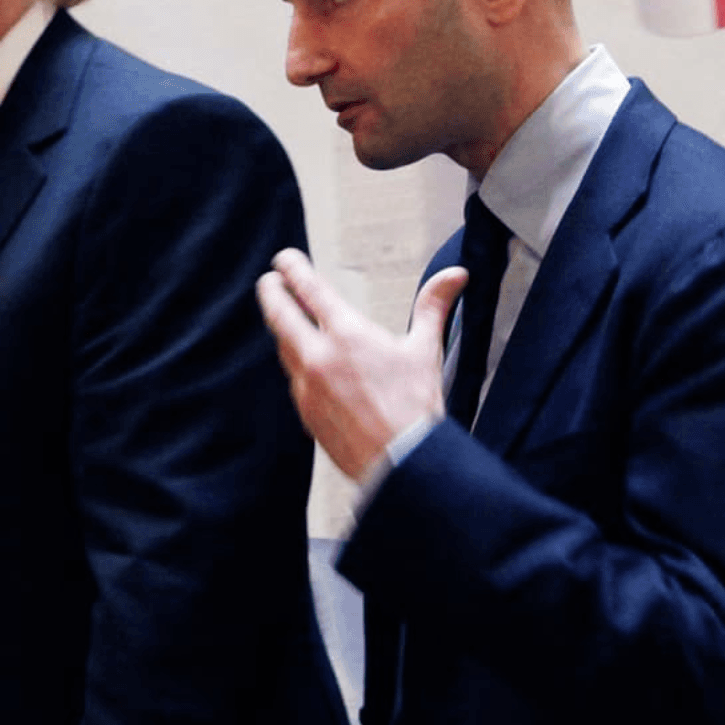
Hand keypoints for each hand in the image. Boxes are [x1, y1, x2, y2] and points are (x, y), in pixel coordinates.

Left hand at [256, 248, 467, 483]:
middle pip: (280, 315)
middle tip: (270, 282)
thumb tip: (454, 276)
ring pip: (284, 349)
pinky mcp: (306, 413)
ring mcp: (307, 387)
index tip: (285, 259)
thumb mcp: (426, 350)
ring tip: (288, 321)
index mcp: (347, 335)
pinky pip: (294, 380)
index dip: (293, 269)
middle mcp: (318, 358)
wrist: (401, 465)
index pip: (309, 290)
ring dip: (285, 330)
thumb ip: (434, 306)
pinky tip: (308, 366)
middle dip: (272, 293)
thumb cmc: (414, 409)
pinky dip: (297, 365)